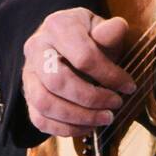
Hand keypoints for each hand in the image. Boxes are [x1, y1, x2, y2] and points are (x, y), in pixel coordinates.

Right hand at [22, 9, 134, 138]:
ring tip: (104, 118)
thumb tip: (118, 28)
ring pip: (45, 103)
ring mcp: (28, 73)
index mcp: (58, 26)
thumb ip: (109, 31)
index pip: (83, 57)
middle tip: (115, 105)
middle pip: (58, 82)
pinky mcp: (27, 95)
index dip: (109, 75)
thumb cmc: (88, 35)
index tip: (128, 86)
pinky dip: (65, 129)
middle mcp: (36, 48)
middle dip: (91, 99)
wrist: (63, 40)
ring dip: (78, 118)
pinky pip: (39, 119)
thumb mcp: (100, 26)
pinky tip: (88, 126)